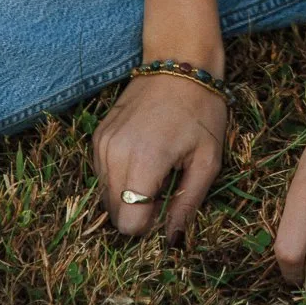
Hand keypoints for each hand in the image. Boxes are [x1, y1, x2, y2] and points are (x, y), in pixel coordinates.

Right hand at [93, 72, 227, 241]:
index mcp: (144, 162)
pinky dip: (120, 177)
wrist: (179, 61)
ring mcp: (102, 144)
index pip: (129, 223)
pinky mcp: (97, 136)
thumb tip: (173, 242)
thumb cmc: (202, 109)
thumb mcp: (208, 160)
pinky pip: (102, 175)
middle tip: (166, 186)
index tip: (169, 204)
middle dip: (139, 211)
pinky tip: (143, 158)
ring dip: (129, 194)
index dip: (151, 224)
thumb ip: (187, 204)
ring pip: (106, 196)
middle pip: (115, 214)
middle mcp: (115, 154)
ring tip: (156, 169)